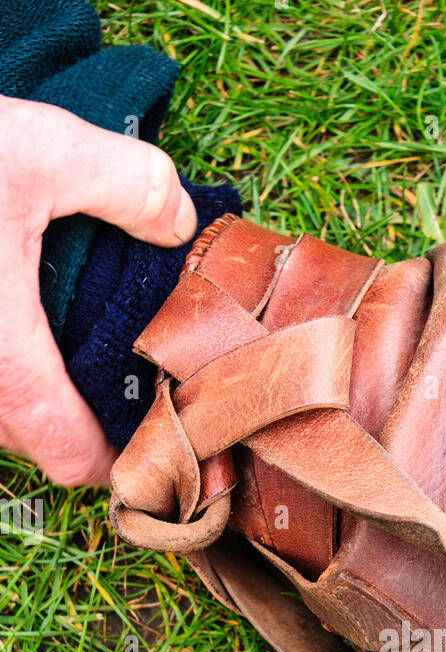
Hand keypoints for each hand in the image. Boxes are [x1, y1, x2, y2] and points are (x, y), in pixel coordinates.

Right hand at [0, 96, 196, 486]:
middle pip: (30, 438)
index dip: (118, 454)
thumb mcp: (33, 149)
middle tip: (117, 360)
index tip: (148, 419)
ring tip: (59, 333)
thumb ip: (126, 184)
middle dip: (74, 409)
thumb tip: (180, 220)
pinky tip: (6, 308)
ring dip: (24, 387)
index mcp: (2, 366)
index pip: (73, 460)